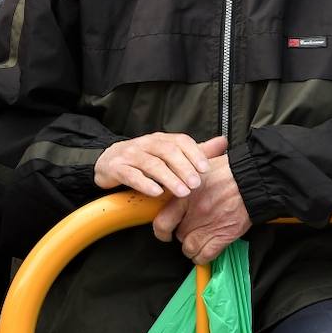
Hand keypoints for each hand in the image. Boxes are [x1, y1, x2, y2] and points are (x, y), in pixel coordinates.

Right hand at [95, 133, 226, 197]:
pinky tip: (156, 193)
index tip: (206, 169)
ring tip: (182, 192)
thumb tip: (223, 142)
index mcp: (161, 139)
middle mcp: (146, 143)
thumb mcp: (170, 153)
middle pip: (167, 151)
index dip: (194, 153)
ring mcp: (130, 154)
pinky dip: (144, 183)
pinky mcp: (117, 168)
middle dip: (184, 168)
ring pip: (151, 164)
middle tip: (196, 184)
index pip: (181, 141)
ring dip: (169, 178)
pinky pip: (131, 175)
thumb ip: (196, 150)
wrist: (108, 161)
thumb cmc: (144, 159)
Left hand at [152, 151, 251, 264]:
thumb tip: (170, 186)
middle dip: (182, 233)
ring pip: (189, 248)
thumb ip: (182, 181)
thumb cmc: (227, 171)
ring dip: (191, 247)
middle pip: (178, 235)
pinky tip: (205, 249)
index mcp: (184, 196)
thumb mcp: (197, 170)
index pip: (162, 223)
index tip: (164, 232)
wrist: (252, 179)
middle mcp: (194, 214)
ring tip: (197, 239)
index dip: (161, 232)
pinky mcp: (223, 236)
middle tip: (189, 227)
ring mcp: (209, 227)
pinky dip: (202, 256)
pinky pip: (205, 256)